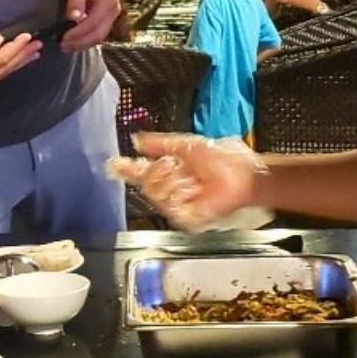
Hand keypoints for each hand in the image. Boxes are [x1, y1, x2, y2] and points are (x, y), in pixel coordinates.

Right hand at [0, 27, 40, 92]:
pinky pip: (1, 74)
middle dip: (23, 55)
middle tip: (38, 44)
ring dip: (21, 61)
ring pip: (5, 72)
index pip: (2, 58)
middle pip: (6, 67)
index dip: (16, 47)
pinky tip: (21, 60)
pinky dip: (12, 66)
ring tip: (35, 52)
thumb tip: (0, 41)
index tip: (28, 36)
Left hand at [60, 0, 121, 50]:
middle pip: (98, 35)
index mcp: (108, 2)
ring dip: (83, 44)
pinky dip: (87, 39)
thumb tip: (73, 19)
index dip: (76, 34)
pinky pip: (99, 32)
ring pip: (99, 36)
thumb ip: (76, 0)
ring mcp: (113, 14)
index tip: (62, 39)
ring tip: (67, 46)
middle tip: (63, 47)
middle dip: (80, 43)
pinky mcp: (108, 16)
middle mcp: (114, 10)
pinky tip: (76, 41)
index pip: (91, 24)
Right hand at [104, 133, 264, 229]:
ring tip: (189, 177)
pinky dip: (179, 193)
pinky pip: (168, 205)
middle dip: (159, 169)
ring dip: (171, 179)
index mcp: (170, 171)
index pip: (142, 171)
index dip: (127, 168)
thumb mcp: (186, 144)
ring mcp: (179, 204)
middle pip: (146, 182)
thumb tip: (137, 140)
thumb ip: (159, 143)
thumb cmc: (224, 159)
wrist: (242, 174)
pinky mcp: (187, 217)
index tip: (114, 163)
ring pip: (155, 193)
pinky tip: (192, 189)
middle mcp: (172, 189)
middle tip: (175, 165)